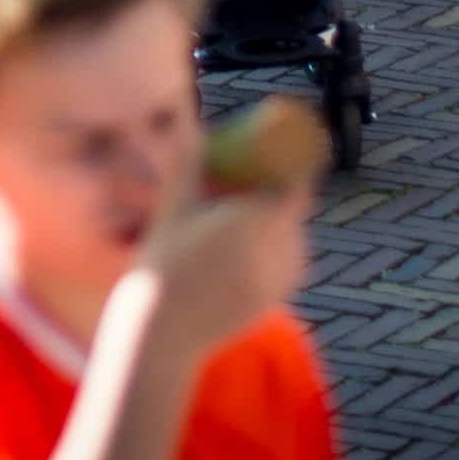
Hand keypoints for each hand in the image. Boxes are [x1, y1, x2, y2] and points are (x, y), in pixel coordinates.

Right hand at [132, 165, 310, 351]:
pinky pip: (288, 264)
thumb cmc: (163, 264)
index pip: (295, 187)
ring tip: (248, 217)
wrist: (164, 331)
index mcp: (255, 222)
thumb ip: (188, 166)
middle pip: (294, 211)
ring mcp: (279, 280)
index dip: (291, 167)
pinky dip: (276, 250)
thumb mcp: (172, 208)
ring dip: (280, 222)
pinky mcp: (275, 301)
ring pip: (295, 239)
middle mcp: (277, 251)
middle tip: (254, 182)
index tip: (276, 155)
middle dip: (279, 193)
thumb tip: (196, 128)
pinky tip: (247, 250)